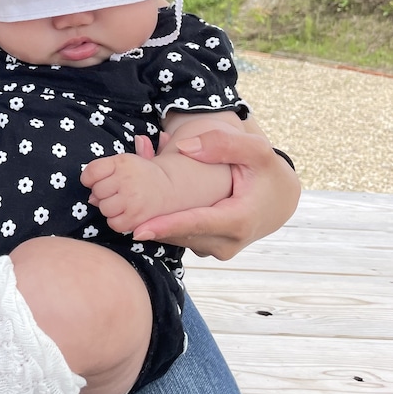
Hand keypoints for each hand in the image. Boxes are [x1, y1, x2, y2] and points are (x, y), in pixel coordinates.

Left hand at [82, 153, 171, 232]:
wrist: (169, 186)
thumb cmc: (140, 175)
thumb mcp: (125, 162)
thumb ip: (104, 172)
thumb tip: (91, 198)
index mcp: (122, 161)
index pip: (92, 171)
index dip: (89, 179)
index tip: (96, 181)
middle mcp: (127, 178)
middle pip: (96, 191)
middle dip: (101, 194)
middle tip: (115, 191)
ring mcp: (132, 198)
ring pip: (104, 208)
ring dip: (109, 208)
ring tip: (121, 202)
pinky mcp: (137, 215)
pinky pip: (114, 223)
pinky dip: (116, 222)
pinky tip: (125, 213)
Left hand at [132, 129, 299, 258]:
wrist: (281, 199)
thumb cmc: (267, 172)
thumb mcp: (255, 151)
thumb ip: (224, 145)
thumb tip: (185, 148)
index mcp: (239, 221)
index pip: (197, 225)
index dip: (167, 227)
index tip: (138, 229)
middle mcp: (227, 243)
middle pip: (180, 234)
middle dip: (148, 220)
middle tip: (113, 204)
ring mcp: (217, 249)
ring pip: (177, 237)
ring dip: (152, 221)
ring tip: (127, 199)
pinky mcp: (208, 247)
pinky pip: (180, 236)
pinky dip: (162, 222)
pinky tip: (144, 205)